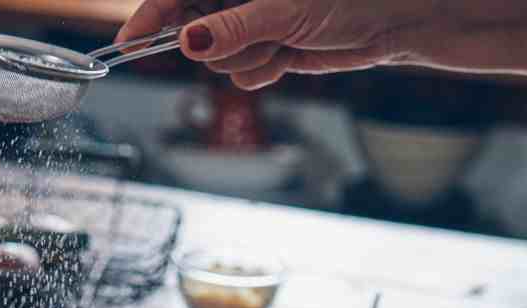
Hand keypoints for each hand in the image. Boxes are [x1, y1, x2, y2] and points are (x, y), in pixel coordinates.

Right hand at [116, 0, 418, 89]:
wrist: (397, 21)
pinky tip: (288, 57)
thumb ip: (231, 27)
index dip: (150, 17)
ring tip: (283, 43)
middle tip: (255, 36)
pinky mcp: (267, 50)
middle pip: (190, 30)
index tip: (130, 43)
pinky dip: (262, 73)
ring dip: (247, 60)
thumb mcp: (284, 10)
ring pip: (218, 60)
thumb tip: (188, 40)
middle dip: (216, 43)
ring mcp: (251, 23)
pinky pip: (241, 77)